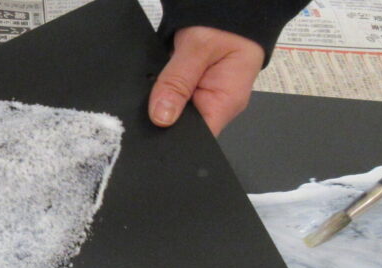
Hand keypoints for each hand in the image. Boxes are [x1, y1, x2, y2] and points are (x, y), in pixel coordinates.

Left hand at [149, 26, 264, 135]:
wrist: (228, 8)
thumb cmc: (225, 25)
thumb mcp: (199, 48)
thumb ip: (178, 81)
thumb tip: (161, 117)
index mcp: (226, 103)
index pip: (199, 139)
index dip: (175, 139)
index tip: (155, 129)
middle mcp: (215, 106)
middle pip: (182, 129)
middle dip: (163, 118)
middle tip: (154, 98)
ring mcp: (202, 100)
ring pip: (173, 114)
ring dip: (160, 103)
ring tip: (159, 84)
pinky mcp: (190, 92)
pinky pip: (171, 99)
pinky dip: (161, 93)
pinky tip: (158, 83)